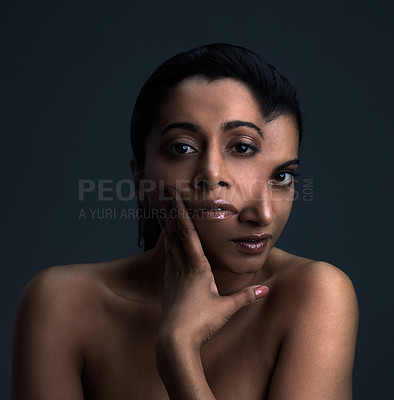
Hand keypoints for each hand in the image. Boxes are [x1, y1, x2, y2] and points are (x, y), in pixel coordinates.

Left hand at [157, 187, 268, 348]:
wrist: (174, 341)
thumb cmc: (201, 323)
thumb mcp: (226, 309)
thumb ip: (245, 297)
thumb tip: (266, 290)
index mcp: (197, 268)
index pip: (188, 234)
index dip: (182, 213)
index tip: (174, 197)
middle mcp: (182, 268)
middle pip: (175, 235)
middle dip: (170, 214)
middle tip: (163, 196)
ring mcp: (173, 277)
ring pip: (169, 246)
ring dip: (166, 228)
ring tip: (161, 215)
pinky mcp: (168, 287)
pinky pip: (167, 260)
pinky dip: (167, 248)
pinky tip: (167, 247)